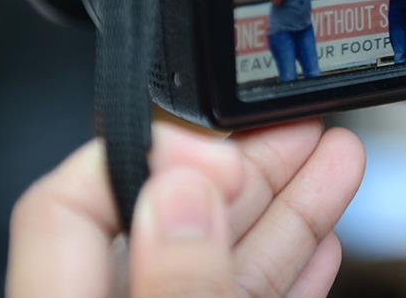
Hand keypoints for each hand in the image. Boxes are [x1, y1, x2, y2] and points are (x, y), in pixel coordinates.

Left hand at [7, 120, 363, 297]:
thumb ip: (174, 285)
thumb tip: (183, 186)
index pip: (69, 206)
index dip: (139, 152)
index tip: (215, 136)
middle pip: (167, 222)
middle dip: (245, 163)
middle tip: (302, 123)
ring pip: (223, 262)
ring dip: (285, 209)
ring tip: (336, 159)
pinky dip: (286, 271)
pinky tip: (321, 243)